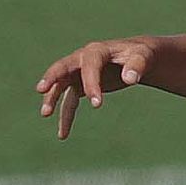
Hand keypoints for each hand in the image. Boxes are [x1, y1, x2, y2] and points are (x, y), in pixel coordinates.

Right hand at [36, 37, 154, 139]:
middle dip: (52, 78)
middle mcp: (83, 59)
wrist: (137, 57)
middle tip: (41, 89)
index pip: (90, 65)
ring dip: (52, 99)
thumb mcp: (144, 57)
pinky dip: (66, 116)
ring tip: (45, 114)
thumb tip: (131, 78)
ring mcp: (79, 72)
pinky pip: (69, 101)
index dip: (91, 83)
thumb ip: (137, 66)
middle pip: (63, 68)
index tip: (97, 105)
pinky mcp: (80, 84)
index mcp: (97, 50)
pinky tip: (63, 134)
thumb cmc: (141, 55)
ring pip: (61, 86)